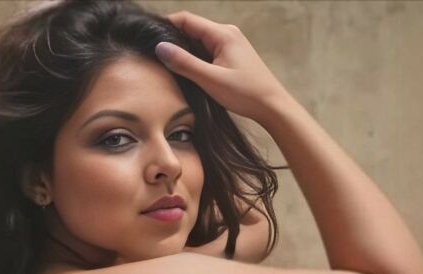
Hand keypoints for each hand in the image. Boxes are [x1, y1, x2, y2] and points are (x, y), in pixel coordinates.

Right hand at [155, 9, 288, 123]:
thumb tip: (160, 47)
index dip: (166, 26)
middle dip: (174, 39)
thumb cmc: (245, 93)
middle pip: (192, 28)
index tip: (149, 37)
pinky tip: (188, 71)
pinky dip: (195, 57)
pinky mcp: (232, 55)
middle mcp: (227, 33)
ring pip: (199, 40)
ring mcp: (231, 43)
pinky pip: (208, 50)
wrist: (272, 105)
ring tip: (168, 64)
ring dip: (184, 50)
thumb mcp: (211, 80)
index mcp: (222, 34)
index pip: (186, 20)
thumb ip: (184, 64)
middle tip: (155, 54)